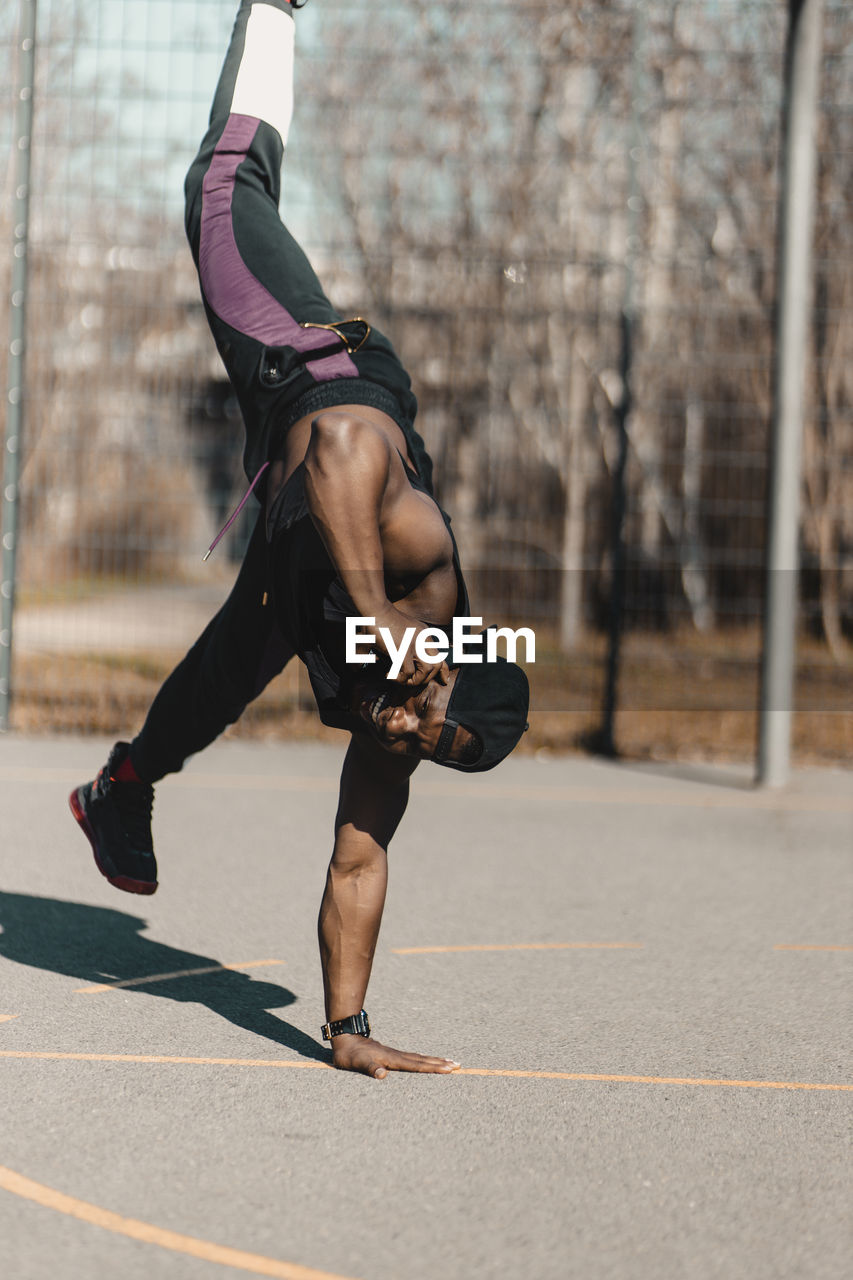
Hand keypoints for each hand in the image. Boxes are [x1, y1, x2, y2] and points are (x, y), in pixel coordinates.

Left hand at [331, 1035, 460, 1078]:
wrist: (346, 1038)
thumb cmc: (350, 1055)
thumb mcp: (358, 1064)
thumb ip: (370, 1068)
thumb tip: (382, 1075)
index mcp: (392, 1060)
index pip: (417, 1065)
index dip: (433, 1068)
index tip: (449, 1068)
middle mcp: (397, 1056)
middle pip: (423, 1060)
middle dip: (440, 1064)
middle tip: (458, 1065)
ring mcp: (395, 1054)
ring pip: (419, 1058)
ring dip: (435, 1061)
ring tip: (449, 1062)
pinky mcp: (391, 1055)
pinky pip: (413, 1058)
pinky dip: (423, 1060)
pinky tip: (426, 1061)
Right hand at [374, 605, 449, 687]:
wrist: (375, 609)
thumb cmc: (382, 619)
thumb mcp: (395, 633)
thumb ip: (398, 645)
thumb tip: (391, 656)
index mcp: (425, 635)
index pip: (440, 656)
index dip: (443, 671)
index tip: (442, 680)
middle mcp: (424, 639)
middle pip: (437, 665)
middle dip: (426, 679)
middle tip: (410, 682)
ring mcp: (415, 645)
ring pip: (427, 671)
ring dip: (414, 680)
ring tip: (400, 679)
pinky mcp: (403, 650)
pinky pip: (408, 673)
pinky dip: (399, 679)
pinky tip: (388, 675)